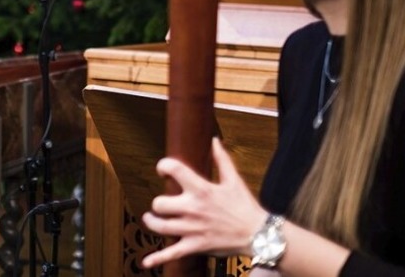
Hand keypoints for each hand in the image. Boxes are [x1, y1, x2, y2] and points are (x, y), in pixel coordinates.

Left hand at [141, 137, 268, 268]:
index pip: (174, 169)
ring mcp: (192, 229)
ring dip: (151, 222)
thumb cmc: (245, 206)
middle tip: (161, 204)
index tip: (162, 169)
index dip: (163, 166)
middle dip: (157, 203)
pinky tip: (145, 262)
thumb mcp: (234, 180)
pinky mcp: (195, 246)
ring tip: (151, 219)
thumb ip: (222, 159)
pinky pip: (172, 254)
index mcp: (201, 190)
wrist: (259, 234)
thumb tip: (214, 141)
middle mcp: (193, 209)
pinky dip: (157, 258)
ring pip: (160, 227)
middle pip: (159, 203)